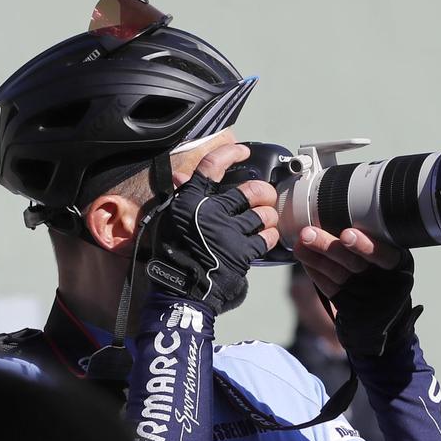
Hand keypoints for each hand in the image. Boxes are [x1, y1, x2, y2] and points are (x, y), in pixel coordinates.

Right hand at [138, 142, 280, 314]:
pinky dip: (269, 236)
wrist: (181, 290)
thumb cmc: (172, 255)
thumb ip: (182, 198)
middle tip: (265, 196)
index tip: (243, 151)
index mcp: (190, 202)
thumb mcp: (170, 220)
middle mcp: (211, 212)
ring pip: (263, 214)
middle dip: (263, 191)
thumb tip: (181, 176)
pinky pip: (266, 237)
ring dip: (269, 216)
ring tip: (265, 221)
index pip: (211, 167)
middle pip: (250, 190)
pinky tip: (265, 237)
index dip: (230, 153)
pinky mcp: (242, 252)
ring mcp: (228, 232)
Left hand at [291, 226, 418, 356]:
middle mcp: (386, 284)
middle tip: (308, 233)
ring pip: (338, 275)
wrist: (385, 322)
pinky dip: (315, 272)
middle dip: (328, 246)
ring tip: (300, 243)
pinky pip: (330, 289)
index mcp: (400, 265)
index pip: (384, 255)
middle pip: (354, 264)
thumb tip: (335, 215)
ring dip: (315, 257)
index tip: (346, 234)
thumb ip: (371, 246)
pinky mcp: (352, 311)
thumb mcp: (389, 263)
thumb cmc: (384, 280)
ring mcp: (368, 300)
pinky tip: (305, 258)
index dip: (365, 245)